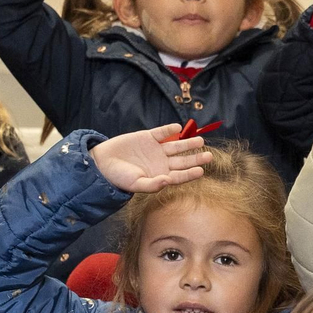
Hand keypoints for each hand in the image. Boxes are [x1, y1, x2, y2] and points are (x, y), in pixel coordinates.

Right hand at [90, 126, 210, 192]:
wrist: (103, 163)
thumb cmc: (119, 177)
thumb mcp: (135, 184)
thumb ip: (152, 185)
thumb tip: (167, 181)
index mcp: (160, 176)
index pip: (180, 176)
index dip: (190, 173)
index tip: (201, 170)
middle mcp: (161, 163)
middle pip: (182, 160)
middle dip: (195, 158)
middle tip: (209, 156)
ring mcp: (156, 149)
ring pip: (176, 146)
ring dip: (187, 143)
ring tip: (200, 141)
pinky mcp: (148, 137)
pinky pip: (161, 133)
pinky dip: (169, 130)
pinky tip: (178, 128)